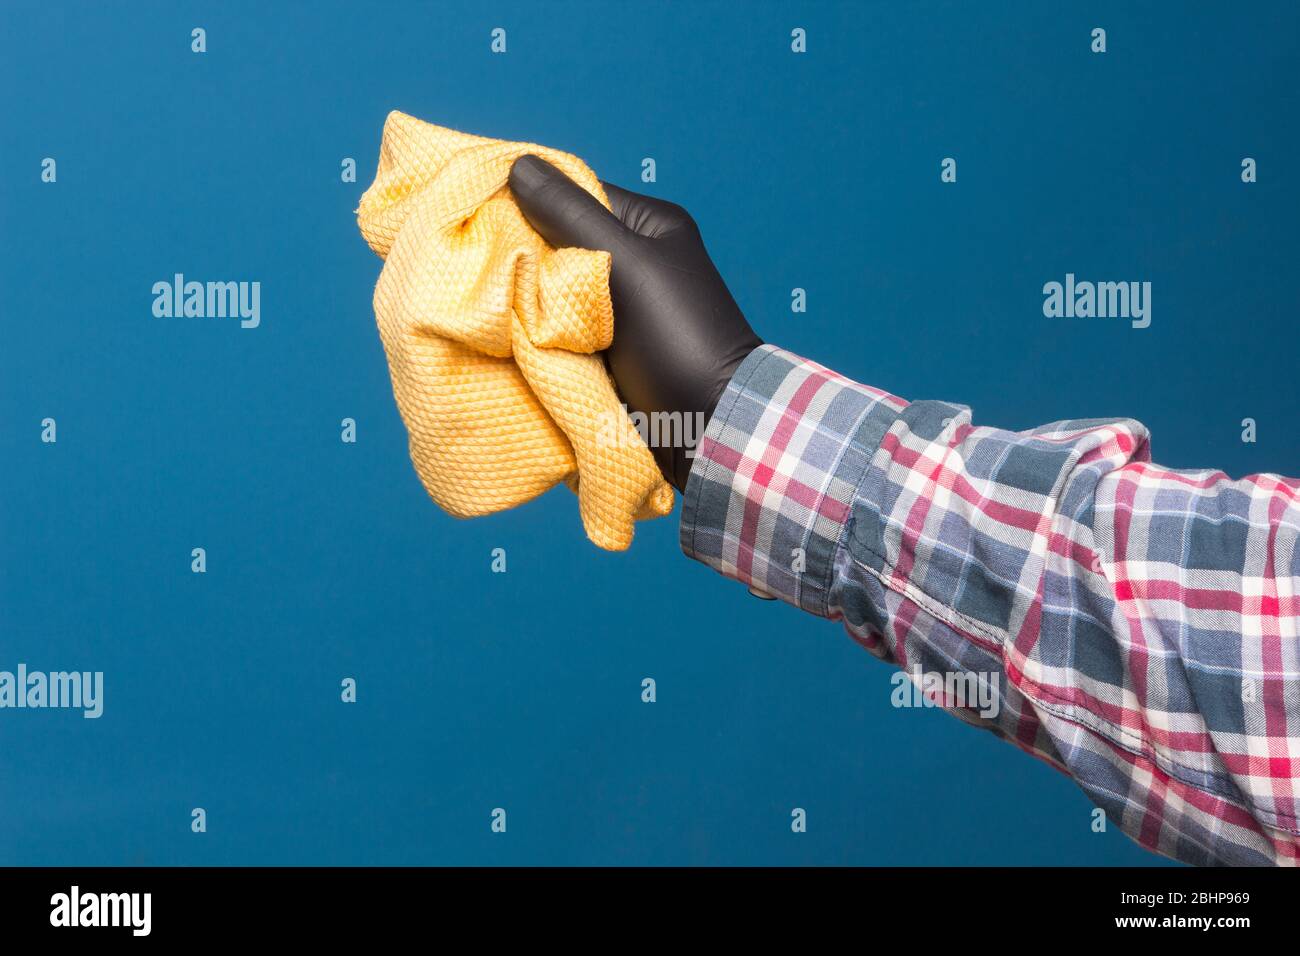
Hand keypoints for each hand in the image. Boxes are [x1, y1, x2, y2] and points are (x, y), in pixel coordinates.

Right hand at [508, 155, 761, 490]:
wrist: (709, 427)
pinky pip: (558, 333)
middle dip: (520, 256)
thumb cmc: (677, 336)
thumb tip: (519, 165)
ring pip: (553, 293)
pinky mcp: (604, 353)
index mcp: (649, 227)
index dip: (528, 201)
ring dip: (523, 302)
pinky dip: (534, 337)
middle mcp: (635, 262)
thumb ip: (570, 214)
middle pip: (559, 245)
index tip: (477, 211)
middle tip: (474, 263)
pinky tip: (501, 337)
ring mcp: (619, 311)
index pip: (575, 194)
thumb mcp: (624, 264)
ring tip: (480, 301)